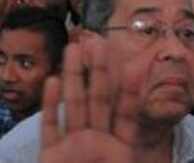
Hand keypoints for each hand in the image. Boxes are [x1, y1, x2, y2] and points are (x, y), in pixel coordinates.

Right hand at [38, 40, 138, 162]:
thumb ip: (129, 144)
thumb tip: (143, 115)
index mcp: (119, 149)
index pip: (126, 114)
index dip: (130, 90)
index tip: (134, 63)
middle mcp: (96, 142)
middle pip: (99, 101)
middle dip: (99, 71)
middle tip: (98, 42)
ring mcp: (72, 146)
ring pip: (73, 105)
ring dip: (73, 76)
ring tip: (73, 49)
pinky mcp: (51, 154)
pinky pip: (50, 126)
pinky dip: (50, 104)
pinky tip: (52, 82)